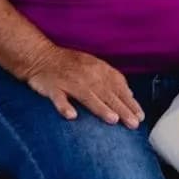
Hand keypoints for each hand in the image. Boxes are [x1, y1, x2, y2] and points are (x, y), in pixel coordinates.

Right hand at [22, 45, 143, 127]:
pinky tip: (71, 115)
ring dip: (100, 107)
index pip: (118, 87)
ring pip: (86, 96)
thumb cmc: (69, 63)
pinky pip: (58, 98)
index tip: (139, 116)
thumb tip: (130, 95)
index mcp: (98, 69)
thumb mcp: (93, 65)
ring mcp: (68, 81)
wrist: (38, 55)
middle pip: (106, 94)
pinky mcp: (52, 87)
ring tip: (112, 119)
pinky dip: (64, 106)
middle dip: (121, 109)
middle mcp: (85, 75)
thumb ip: (112, 79)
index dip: (130, 102)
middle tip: (133, 123)